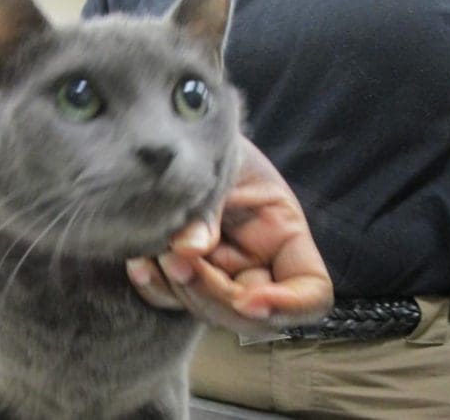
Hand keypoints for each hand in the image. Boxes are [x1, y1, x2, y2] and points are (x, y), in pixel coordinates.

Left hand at [127, 137, 332, 333]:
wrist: (176, 134)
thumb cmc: (214, 141)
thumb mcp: (224, 162)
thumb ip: (210, 206)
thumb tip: (189, 250)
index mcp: (284, 237)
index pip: (312, 293)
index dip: (289, 307)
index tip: (248, 300)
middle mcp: (256, 266)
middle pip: (252, 317)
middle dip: (213, 295)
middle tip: (177, 260)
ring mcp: (218, 275)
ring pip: (207, 312)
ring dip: (178, 290)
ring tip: (154, 248)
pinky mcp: (180, 276)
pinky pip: (168, 300)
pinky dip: (153, 286)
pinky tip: (137, 261)